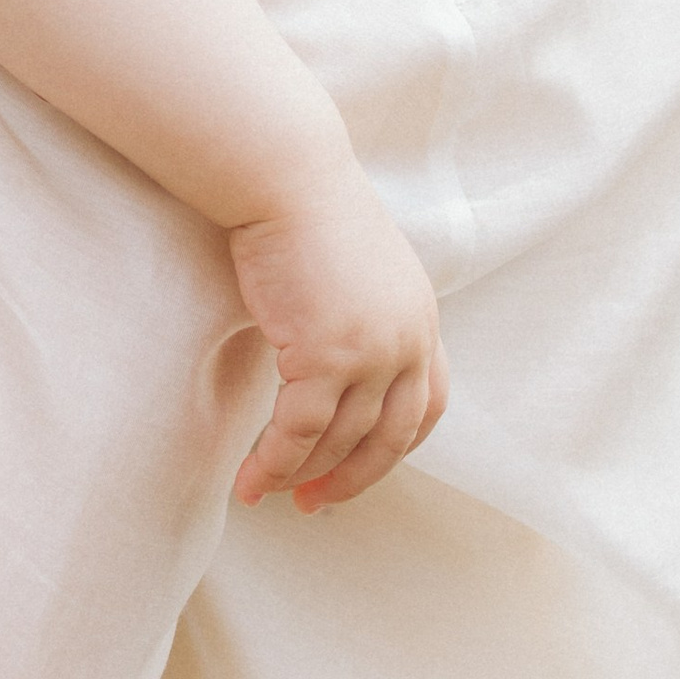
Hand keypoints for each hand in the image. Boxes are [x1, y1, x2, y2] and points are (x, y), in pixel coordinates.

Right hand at [228, 163, 448, 511]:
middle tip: (313, 502)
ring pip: (340, 440)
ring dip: (301, 476)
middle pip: (390, 436)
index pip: (428, 404)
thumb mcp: (354, 266)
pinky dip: (275, 463)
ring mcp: (372, 351)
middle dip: (352, 477)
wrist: (286, 176)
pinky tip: (251, 479)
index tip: (358, 467)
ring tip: (266, 492)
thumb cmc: (304, 207)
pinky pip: (299, 431)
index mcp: (420, 317)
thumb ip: (358, 310)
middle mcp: (408, 339)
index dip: (394, 446)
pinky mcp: (328, 355)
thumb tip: (327, 344)